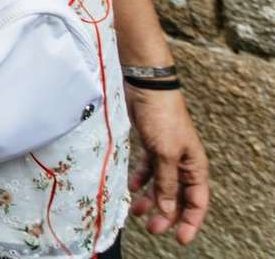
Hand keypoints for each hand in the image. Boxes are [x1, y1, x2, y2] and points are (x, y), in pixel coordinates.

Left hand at [127, 87, 209, 244]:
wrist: (146, 87)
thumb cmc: (162, 118)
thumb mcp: (165, 154)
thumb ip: (166, 183)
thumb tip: (166, 209)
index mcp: (195, 166)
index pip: (197, 201)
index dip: (190, 221)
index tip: (179, 239)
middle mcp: (183, 163)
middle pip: (178, 197)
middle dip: (166, 214)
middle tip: (151, 228)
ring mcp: (166, 155)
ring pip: (160, 185)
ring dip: (150, 199)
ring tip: (136, 211)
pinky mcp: (150, 146)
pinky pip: (147, 171)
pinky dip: (139, 181)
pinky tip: (130, 188)